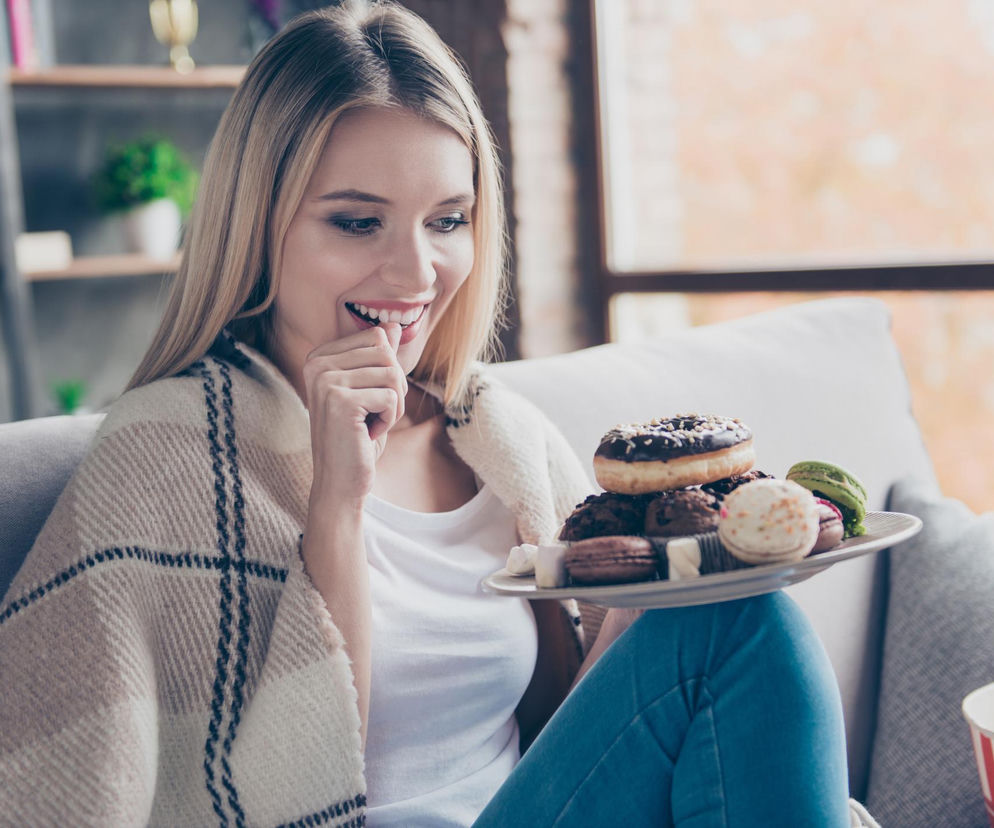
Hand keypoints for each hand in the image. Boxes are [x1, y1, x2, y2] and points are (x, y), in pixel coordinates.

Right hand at [301, 322, 406, 506]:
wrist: (340, 481)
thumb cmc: (357, 437)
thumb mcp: (372, 391)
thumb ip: (379, 358)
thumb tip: (393, 324)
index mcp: (320, 356)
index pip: (378, 337)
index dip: (386, 370)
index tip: (367, 397)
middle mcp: (317, 364)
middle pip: (387, 353)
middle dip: (394, 387)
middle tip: (372, 413)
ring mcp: (326, 381)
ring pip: (393, 374)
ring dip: (393, 405)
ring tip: (369, 423)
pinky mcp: (340, 402)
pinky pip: (392, 398)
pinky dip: (390, 420)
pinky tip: (366, 434)